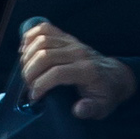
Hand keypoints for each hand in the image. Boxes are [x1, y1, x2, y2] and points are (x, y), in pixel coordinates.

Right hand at [15, 17, 136, 121]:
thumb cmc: (105, 93)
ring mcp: (72, 42)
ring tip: (26, 71)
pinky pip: (45, 29)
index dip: (41, 85)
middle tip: (28, 85)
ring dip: (28, 56)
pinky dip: (31, 36)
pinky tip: (25, 49)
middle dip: (30, 72)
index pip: (57, 73)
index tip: (34, 97)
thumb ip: (91, 109)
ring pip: (42, 40)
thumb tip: (78, 109)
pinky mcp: (66, 37)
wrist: (114, 75)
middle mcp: (78, 53)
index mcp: (87, 71)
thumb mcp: (103, 107)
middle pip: (45, 55)